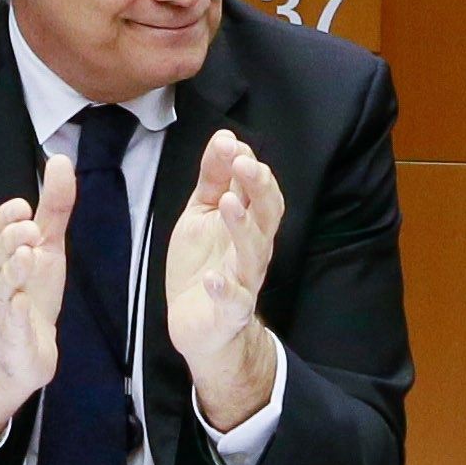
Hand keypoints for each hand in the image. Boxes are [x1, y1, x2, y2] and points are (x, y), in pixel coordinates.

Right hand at [0, 159, 73, 454]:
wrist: (13, 357)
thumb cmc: (29, 293)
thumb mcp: (47, 247)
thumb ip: (53, 207)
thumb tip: (60, 160)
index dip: (7, 218)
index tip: (24, 206)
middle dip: (11, 240)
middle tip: (31, 229)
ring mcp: (1, 309)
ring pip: (2, 287)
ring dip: (13, 271)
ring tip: (28, 256)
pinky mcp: (13, 337)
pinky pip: (11, 324)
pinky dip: (16, 313)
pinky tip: (24, 303)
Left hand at [159, 130, 290, 423]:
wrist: (199, 326)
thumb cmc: (204, 263)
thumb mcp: (202, 214)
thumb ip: (213, 179)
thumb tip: (225, 138)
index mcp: (248, 224)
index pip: (258, 192)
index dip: (249, 169)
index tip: (233, 146)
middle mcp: (252, 249)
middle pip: (265, 216)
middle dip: (257, 188)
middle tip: (244, 164)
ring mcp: (243, 280)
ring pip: (252, 252)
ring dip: (241, 227)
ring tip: (227, 204)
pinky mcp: (229, 311)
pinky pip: (232, 301)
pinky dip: (223, 290)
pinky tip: (213, 279)